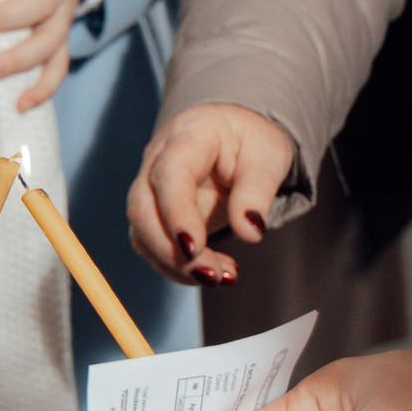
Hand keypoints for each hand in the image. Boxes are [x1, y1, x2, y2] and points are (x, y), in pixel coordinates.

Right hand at [127, 102, 294, 284]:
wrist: (235, 137)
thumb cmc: (251, 142)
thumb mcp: (269, 157)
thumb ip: (258, 191)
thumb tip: (250, 231)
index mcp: (190, 135)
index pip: (169, 175)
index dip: (176, 214)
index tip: (194, 248)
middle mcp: (159, 159)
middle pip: (142, 208)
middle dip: (171, 251)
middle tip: (212, 276)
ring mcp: (151, 187)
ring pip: (143, 233)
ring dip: (176, 264)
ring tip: (222, 276)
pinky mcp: (155, 213)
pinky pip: (154, 246)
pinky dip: (180, 266)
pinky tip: (214, 270)